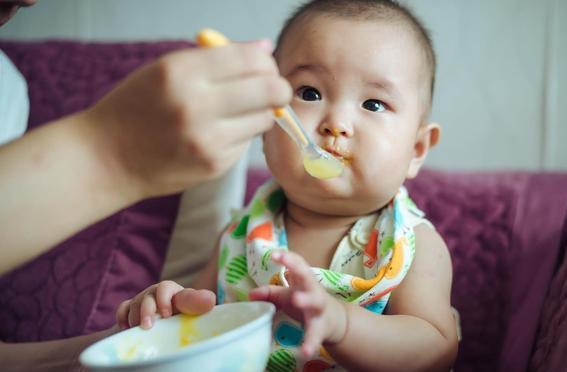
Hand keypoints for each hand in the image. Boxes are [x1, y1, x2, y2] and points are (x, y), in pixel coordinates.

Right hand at [86, 41, 291, 198]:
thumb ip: (216, 58)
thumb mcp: (165, 70)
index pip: (249, 58)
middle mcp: (196, 105)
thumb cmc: (136, 108)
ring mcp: (207, 139)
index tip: (262, 67)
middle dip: (277, 86)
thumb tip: (264, 49)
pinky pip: (247, 142)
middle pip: (270, 89)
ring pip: (265, 118)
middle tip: (270, 89)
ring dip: (260, 112)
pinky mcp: (214, 165)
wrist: (107, 158)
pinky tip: (216, 134)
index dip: (264, 61)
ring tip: (236, 112)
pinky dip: (240, 135)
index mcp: (180, 72)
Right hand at [115, 280, 215, 329]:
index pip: (166, 288)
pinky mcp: (130, 309)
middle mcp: (157, 293)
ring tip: (140, 330)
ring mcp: (143, 300)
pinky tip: (126, 328)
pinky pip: (122, 309)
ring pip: (134, 304)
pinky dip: (123, 318)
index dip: (163, 299)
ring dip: (135, 317)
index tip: (166, 315)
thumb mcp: (192, 310)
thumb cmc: (184, 316)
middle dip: (146, 311)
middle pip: (147, 297)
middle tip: (147, 327)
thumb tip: (210, 299)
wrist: (171, 324)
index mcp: (173, 292)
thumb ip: (197, 304)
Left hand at [249, 251, 347, 356]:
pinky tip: (304, 351)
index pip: (297, 264)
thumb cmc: (305, 300)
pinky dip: (310, 343)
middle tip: (288, 267)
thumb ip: (269, 293)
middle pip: (309, 278)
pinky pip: (315, 335)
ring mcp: (318, 308)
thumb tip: (250, 294)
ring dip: (306, 300)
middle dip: (299, 272)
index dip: (287, 258)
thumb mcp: (286, 295)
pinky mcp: (321, 327)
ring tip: (296, 300)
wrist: (334, 320)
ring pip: (315, 302)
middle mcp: (313, 290)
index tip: (274, 254)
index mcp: (304, 280)